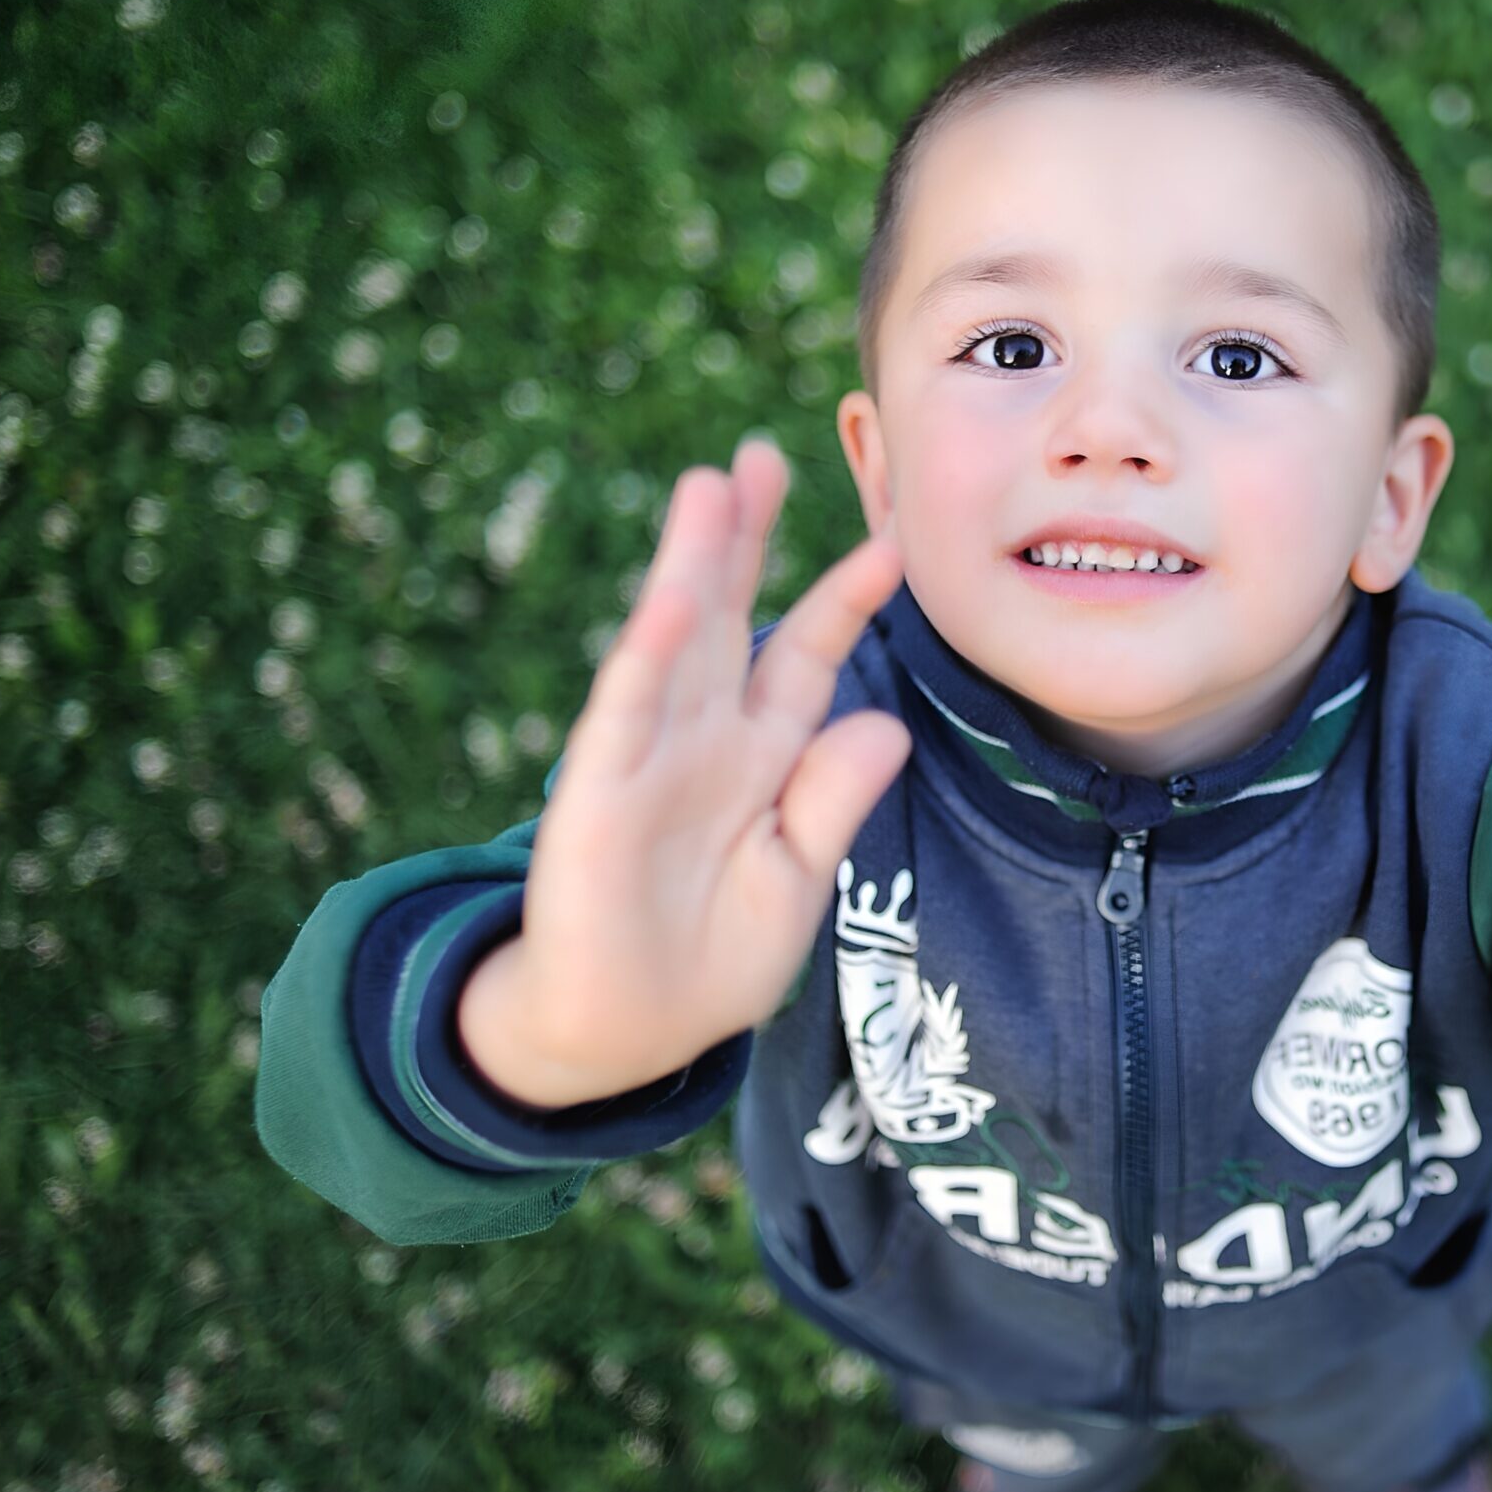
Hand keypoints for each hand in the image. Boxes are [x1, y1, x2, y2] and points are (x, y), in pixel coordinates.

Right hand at [473, 437, 911, 1105]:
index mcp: (757, 762)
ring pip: (677, 638)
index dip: (843, 603)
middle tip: (763, 454)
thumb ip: (832, 801)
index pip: (804, 662)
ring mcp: (648, 758)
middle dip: (746, 539)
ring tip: (712, 483)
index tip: (891, 545)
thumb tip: (886, 722)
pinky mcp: (600, 791)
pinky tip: (677, 590)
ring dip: (693, 562)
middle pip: (730, 619)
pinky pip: (630, 707)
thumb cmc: (706, 962)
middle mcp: (701, 741)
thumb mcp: (795, 881)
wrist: (619, 1036)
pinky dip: (652, 648)